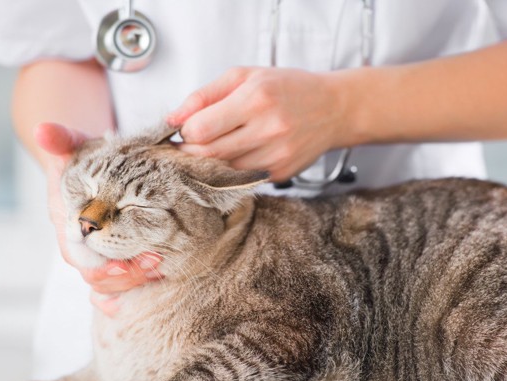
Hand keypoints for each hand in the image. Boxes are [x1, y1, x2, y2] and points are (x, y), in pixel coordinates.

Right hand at [34, 123, 163, 316]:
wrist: (91, 166)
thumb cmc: (84, 157)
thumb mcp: (74, 145)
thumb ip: (61, 139)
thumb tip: (44, 131)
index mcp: (68, 226)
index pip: (82, 259)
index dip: (103, 263)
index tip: (126, 258)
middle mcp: (82, 246)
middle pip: (99, 278)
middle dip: (127, 273)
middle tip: (156, 258)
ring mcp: (98, 254)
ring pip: (112, 285)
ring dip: (137, 279)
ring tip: (161, 262)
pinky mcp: (116, 258)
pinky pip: (121, 287)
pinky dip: (135, 289)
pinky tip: (155, 284)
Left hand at [166, 67, 346, 181]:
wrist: (334, 109)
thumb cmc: (287, 88)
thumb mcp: (244, 76)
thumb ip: (204, 95)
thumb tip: (172, 119)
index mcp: (256, 99)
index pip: (201, 129)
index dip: (185, 132)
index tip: (185, 128)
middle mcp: (268, 129)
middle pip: (208, 155)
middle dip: (190, 152)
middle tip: (186, 145)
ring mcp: (276, 156)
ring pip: (223, 171)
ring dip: (209, 163)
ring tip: (213, 147)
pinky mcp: (280, 174)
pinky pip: (242, 178)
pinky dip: (231, 170)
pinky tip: (239, 154)